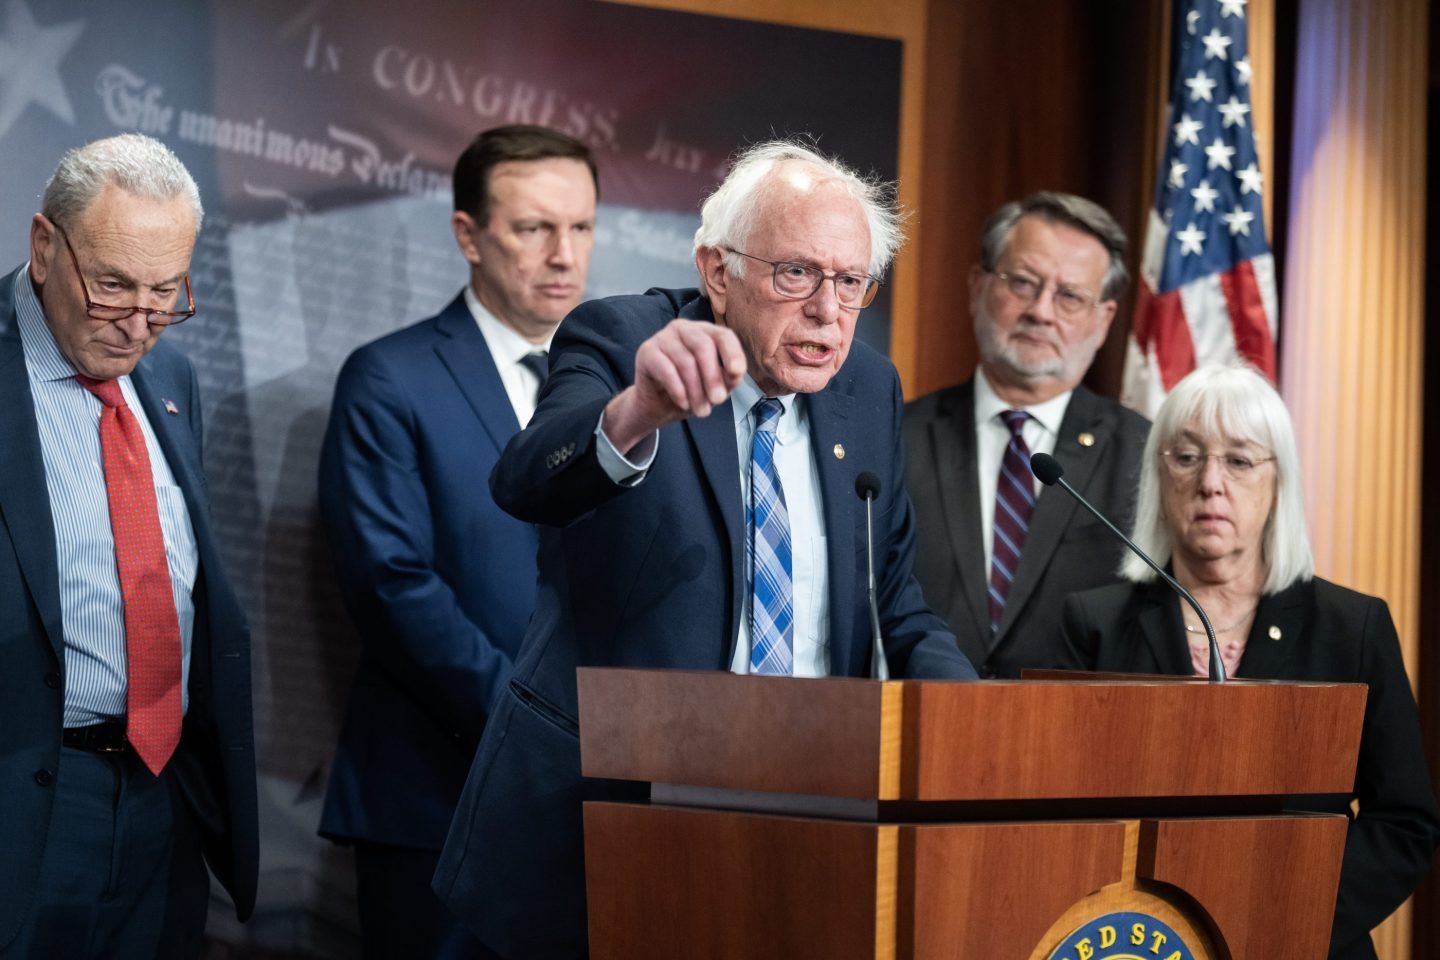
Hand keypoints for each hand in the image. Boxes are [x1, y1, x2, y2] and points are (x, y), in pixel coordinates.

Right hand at [602, 319, 745, 452]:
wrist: (657, 406)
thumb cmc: (691, 391)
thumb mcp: (715, 386)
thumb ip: (727, 378)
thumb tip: (735, 373)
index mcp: (705, 332)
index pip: (723, 335)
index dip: (732, 352)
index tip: (737, 373)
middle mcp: (684, 329)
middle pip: (703, 346)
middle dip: (713, 377)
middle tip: (718, 401)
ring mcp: (663, 337)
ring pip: (685, 362)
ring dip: (696, 391)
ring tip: (701, 410)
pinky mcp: (646, 351)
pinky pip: (666, 369)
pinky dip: (678, 390)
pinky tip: (684, 403)